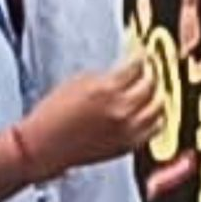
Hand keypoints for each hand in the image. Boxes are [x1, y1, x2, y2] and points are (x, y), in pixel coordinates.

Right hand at [20, 57, 161, 180]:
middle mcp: (120, 109)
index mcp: (106, 89)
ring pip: (158, 106)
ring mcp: (126, 129)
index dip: (141, 57)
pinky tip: (150, 111)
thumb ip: (107, 74)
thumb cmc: (53, 114)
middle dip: (149, 74)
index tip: (142, 55)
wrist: (42, 147)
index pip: (137, 65)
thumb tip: (128, 67)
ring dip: (156, 94)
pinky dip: (156, 117)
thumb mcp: (78, 82)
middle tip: (148, 70)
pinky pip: (155, 128)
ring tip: (150, 90)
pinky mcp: (127, 145)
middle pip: (151, 84)